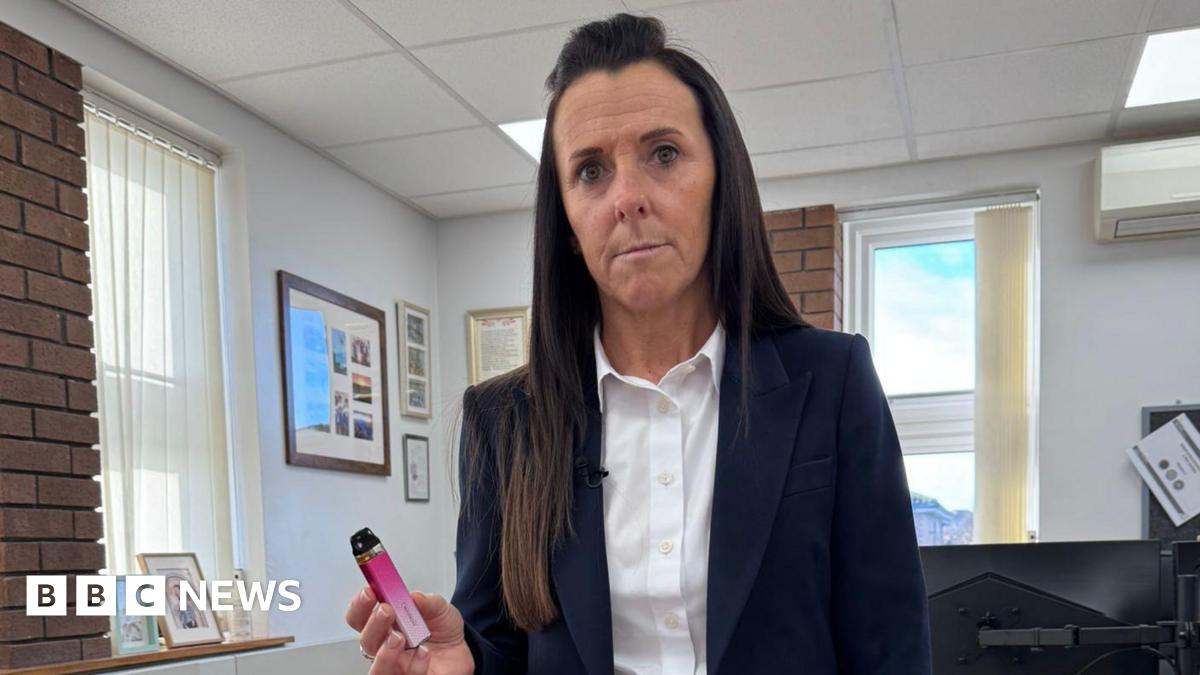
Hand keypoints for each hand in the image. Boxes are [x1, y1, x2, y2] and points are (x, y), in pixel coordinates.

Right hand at [345, 585, 474, 674]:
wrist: (459, 649)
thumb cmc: (442, 629)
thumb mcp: (440, 609)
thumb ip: (428, 602)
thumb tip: (414, 596)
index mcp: (386, 625)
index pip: (360, 617)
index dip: (360, 606)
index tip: (369, 592)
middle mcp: (386, 647)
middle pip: (366, 641)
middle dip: (373, 624)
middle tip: (386, 610)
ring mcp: (397, 666)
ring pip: (377, 668)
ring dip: (385, 653)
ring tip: (399, 637)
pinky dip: (415, 666)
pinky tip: (424, 652)